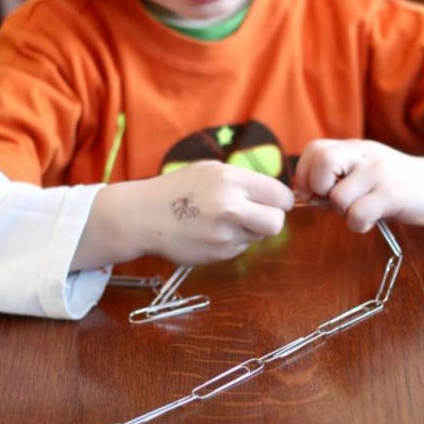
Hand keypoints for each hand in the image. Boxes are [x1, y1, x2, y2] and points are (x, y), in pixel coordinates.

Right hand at [137, 161, 293, 263]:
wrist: (142, 216)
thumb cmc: (177, 190)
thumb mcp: (210, 170)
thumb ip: (243, 181)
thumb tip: (274, 194)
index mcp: (230, 180)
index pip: (280, 195)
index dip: (279, 200)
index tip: (272, 202)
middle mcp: (230, 206)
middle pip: (277, 222)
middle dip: (271, 220)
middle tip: (257, 216)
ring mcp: (224, 233)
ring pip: (258, 237)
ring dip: (248, 230)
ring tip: (222, 221)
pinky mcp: (217, 253)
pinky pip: (240, 248)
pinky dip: (231, 242)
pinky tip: (210, 232)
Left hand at [294, 139, 423, 231]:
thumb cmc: (389, 186)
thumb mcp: (360, 173)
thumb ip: (333, 178)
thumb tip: (300, 193)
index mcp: (352, 149)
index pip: (314, 149)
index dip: (305, 173)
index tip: (313, 192)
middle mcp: (363, 155)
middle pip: (322, 161)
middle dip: (318, 188)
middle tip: (332, 201)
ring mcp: (377, 172)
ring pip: (338, 197)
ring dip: (342, 212)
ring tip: (360, 210)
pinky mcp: (391, 194)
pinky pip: (357, 215)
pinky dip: (358, 225)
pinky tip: (371, 220)